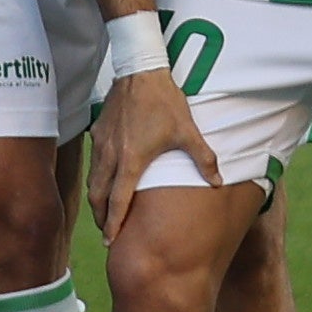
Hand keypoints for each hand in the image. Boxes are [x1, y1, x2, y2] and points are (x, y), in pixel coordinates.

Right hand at [88, 68, 226, 235]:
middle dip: (100, 217)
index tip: (111, 241)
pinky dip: (96, 178)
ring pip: (93, 179)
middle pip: (98, 195)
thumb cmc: (164, 102)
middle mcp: (111, 155)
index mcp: (131, 160)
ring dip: (96, 199)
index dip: (114, 223)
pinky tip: (105, 179)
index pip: (118, 200)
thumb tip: (218, 182)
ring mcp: (101, 143)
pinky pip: (94, 162)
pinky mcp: (98, 132)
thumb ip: (203, 159)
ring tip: (104, 212)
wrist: (139, 71)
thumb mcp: (187, 132)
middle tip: (107, 234)